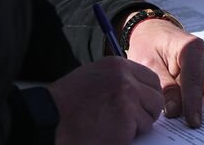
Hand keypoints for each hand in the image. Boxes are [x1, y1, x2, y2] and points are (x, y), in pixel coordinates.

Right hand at [47, 57, 162, 144]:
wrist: (48, 119)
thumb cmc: (65, 103)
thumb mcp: (93, 77)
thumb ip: (118, 80)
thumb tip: (138, 91)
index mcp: (118, 66)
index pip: (151, 79)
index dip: (148, 96)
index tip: (141, 106)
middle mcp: (126, 78)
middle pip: (156, 97)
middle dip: (147, 112)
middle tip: (131, 122)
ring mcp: (128, 98)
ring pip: (150, 116)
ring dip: (136, 127)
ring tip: (113, 128)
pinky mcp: (126, 120)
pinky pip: (138, 132)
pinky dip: (126, 137)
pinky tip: (108, 135)